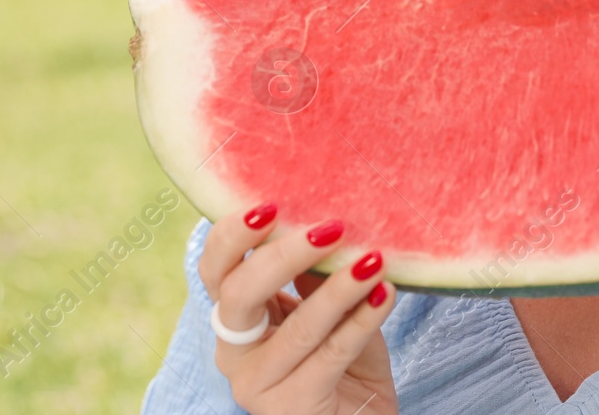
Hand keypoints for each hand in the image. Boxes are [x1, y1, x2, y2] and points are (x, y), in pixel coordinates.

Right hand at [197, 202, 398, 414]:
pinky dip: (363, 320)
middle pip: (239, 295)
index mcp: (234, 319)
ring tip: (374, 260)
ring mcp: (259, 385)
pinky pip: (333, 354)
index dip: (234, 235)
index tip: (271, 204)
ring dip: (340, 289)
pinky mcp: (294, 407)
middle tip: (331, 228)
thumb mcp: (324, 306)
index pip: (214, 270)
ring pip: (298, 328)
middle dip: (284, 256)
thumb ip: (313, 273)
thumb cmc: (342, 359)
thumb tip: (322, 219)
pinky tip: (385, 294)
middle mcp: (234, 353)